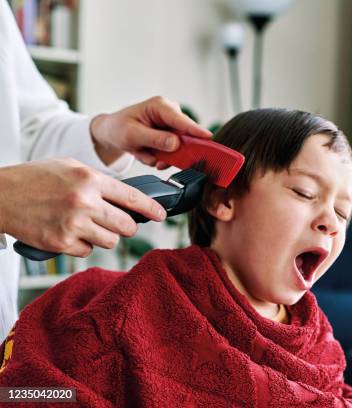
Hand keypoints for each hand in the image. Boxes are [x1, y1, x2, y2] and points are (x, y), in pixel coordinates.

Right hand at [0, 158, 165, 256]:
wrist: (0, 196)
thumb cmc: (35, 178)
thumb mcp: (69, 167)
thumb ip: (98, 180)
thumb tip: (125, 196)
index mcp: (90, 180)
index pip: (132, 197)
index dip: (151, 209)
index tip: (161, 215)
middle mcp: (84, 202)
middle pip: (127, 226)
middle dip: (126, 226)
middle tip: (119, 223)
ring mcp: (73, 225)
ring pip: (111, 241)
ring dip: (105, 236)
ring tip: (88, 225)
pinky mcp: (61, 243)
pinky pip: (88, 251)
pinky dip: (83, 246)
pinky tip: (70, 233)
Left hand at [90, 96, 211, 169]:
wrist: (112, 133)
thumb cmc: (119, 128)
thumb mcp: (133, 135)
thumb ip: (154, 139)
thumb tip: (176, 143)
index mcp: (160, 106)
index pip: (181, 120)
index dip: (196, 130)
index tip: (209, 137)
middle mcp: (170, 113)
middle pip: (184, 136)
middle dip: (171, 152)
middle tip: (154, 159)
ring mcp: (173, 125)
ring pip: (179, 147)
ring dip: (163, 156)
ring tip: (144, 153)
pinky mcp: (172, 136)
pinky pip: (174, 152)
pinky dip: (161, 157)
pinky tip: (148, 153)